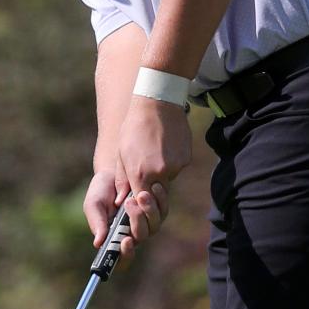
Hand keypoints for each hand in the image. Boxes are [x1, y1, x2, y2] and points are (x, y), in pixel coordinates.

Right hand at [82, 169, 169, 268]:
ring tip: (140, 193)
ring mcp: (146, 223)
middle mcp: (132, 234)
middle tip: (129, 202)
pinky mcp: (157, 211)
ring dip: (149, 210)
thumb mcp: (94, 205)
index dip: (126, 255)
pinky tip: (153, 187)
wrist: (115, 171)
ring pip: (154, 226)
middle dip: (137, 221)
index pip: (122, 259)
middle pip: (140, 238)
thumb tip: (98, 243)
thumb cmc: (101, 191)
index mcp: (114, 238)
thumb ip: (97, 223)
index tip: (125, 241)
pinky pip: (163, 211)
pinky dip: (159, 200)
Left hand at [113, 95, 190, 258]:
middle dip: (151, 195)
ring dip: (160, 176)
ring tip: (153, 153)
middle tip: (146, 183)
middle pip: (156, 197)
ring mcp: (175, 167)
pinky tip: (165, 146)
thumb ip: (123, 179)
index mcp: (140, 173)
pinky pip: (177, 169)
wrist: (158, 102)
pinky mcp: (185, 160)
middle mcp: (159, 173)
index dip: (138, 205)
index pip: (140, 202)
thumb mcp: (122, 152)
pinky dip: (170, 163)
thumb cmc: (134, 126)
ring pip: (167, 182)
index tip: (135, 204)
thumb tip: (122, 201)